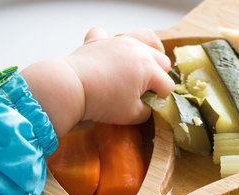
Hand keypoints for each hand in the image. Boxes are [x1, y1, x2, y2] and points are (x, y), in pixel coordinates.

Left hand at [22, 27, 173, 137]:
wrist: (71, 88)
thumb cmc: (102, 101)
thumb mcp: (132, 115)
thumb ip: (147, 111)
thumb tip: (148, 107)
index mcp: (149, 68)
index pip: (167, 85)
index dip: (163, 98)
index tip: (154, 106)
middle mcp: (138, 50)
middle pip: (162, 60)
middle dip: (160, 75)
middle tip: (149, 89)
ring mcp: (118, 41)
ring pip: (145, 37)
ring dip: (149, 50)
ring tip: (145, 62)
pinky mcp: (99, 40)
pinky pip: (107, 35)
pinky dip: (110, 43)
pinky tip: (110, 52)